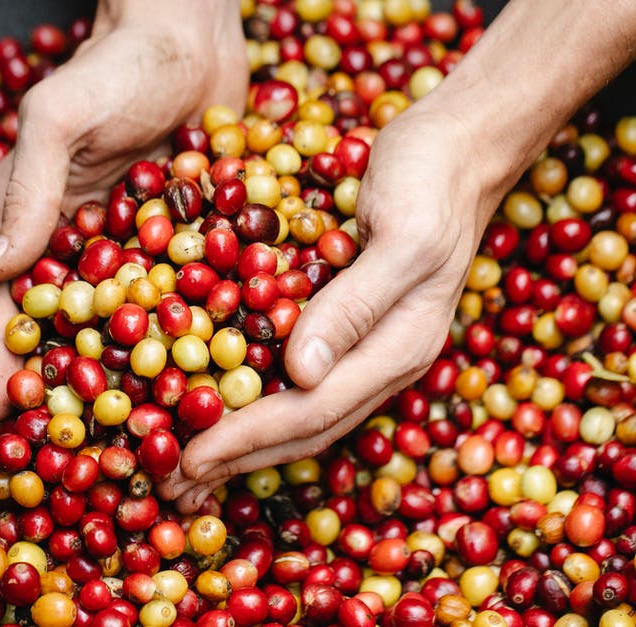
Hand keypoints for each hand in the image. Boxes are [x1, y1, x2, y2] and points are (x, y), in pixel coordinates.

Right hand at [0, 1, 246, 418]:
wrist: (193, 32)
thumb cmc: (116, 63)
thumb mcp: (61, 116)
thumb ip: (29, 186)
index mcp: (34, 223)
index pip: (8, 303)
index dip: (2, 359)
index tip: (6, 412)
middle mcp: (84, 247)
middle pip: (72, 333)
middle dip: (75, 391)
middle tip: (85, 447)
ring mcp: (142, 251)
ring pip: (136, 330)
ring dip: (143, 382)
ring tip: (159, 436)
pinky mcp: (196, 245)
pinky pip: (195, 301)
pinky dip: (204, 339)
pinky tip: (226, 382)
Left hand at [161, 99, 512, 511]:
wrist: (463, 144)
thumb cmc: (435, 179)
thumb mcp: (403, 236)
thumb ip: (355, 304)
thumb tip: (301, 374)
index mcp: (401, 348)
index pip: (313, 410)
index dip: (247, 438)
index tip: (188, 457)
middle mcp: (385, 358)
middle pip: (306, 428)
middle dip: (239, 460)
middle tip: (172, 485)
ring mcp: (371, 343)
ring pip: (303, 410)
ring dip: (245, 440)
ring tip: (190, 462)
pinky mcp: (352, 320)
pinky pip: (301, 375)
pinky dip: (256, 396)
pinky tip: (222, 398)